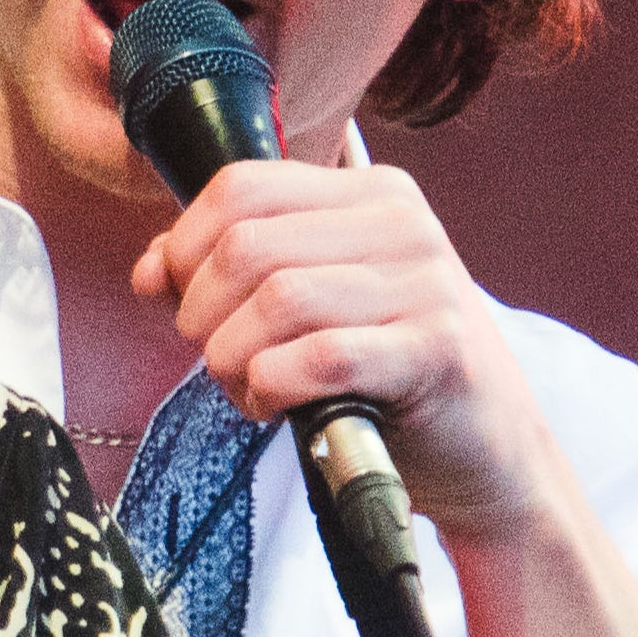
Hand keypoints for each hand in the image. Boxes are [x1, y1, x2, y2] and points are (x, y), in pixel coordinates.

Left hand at [129, 158, 561, 540]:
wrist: (486, 451)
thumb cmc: (385, 377)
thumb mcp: (308, 309)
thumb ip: (227, 275)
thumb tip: (151, 269)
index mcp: (369, 194)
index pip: (241, 185)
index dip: (185, 247)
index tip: (179, 302)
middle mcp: (402, 224)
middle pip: (246, 244)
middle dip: (203, 315)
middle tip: (220, 360)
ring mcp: (426, 283)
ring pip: (276, 300)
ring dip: (236, 359)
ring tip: (251, 389)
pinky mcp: (437, 350)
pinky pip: (320, 357)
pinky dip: (275, 387)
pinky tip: (280, 407)